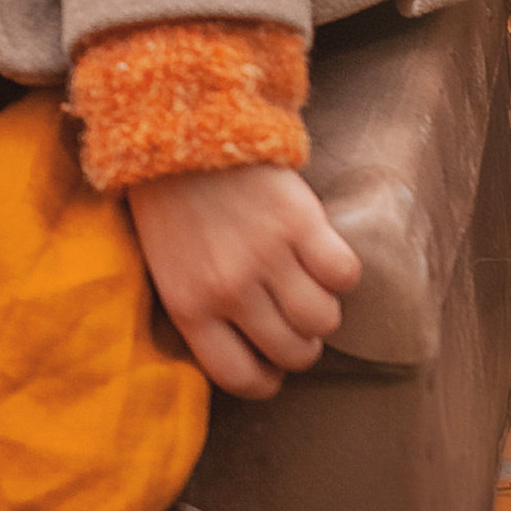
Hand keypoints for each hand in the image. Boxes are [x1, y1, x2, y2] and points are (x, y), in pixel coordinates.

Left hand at [128, 162, 360, 400]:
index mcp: (190, 307)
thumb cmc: (171, 206)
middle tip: (292, 318)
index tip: (271, 362)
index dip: (267, 379)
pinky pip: (344, 275)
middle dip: (300, 344)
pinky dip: (341, 272)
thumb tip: (248, 355)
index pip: (242, 378)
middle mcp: (230, 290)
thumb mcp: (167, 269)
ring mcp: (267, 257)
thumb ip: (202, 312)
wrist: (179, 130)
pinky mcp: (301, 223)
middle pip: (294, 353)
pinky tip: (322, 254)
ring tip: (307, 285)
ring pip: (323, 320)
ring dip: (323, 309)